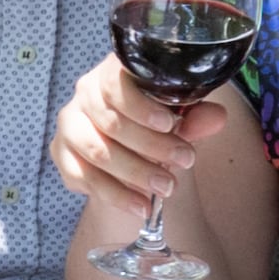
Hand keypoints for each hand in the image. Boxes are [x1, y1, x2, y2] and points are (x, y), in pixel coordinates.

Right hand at [50, 55, 238, 232]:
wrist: (126, 144)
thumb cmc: (153, 120)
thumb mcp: (178, 114)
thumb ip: (195, 115)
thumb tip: (216, 118)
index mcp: (111, 73)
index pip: (115, 84)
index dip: (140, 106)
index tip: (170, 124)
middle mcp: (84, 95)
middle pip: (110, 122)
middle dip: (150, 146)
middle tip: (185, 161)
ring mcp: (70, 126)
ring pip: (97, 152)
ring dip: (135, 173)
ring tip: (167, 188)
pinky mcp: (62, 156)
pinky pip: (84, 178)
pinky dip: (115, 195)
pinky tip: (141, 206)